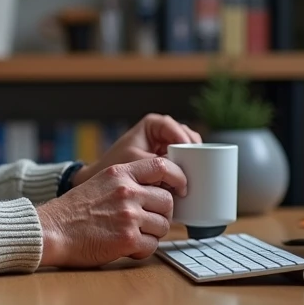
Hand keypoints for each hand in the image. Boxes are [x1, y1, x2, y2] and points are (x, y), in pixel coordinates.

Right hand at [37, 157, 186, 266]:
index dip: (177, 177)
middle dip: (162, 214)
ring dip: (152, 233)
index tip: (181, 188)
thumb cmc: (73, 211)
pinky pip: (152, 246)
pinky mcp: (127, 238)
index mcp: (120, 173)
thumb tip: (157, 190)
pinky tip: (126, 247)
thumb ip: (127, 182)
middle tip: (147, 221)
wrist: (51, 230)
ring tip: (132, 235)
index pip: (162, 165)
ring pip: (163, 225)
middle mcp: (127, 191)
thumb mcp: (100, 183)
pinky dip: (142, 249)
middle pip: (168, 201)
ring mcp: (129, 215)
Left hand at [70, 114, 200, 186]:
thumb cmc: (117, 165)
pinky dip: (186, 168)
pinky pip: (184, 160)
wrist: (109, 180)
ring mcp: (168, 145)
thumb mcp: (137, 162)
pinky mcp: (170, 159)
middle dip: (192, 151)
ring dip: (191, 160)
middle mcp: (163, 132)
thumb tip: (179, 169)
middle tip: (195, 164)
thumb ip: (158, 163)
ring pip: (188, 149)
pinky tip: (187, 178)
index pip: (174, 127)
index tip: (188, 152)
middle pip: (186, 137)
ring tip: (191, 173)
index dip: (183, 139)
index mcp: (153, 124)